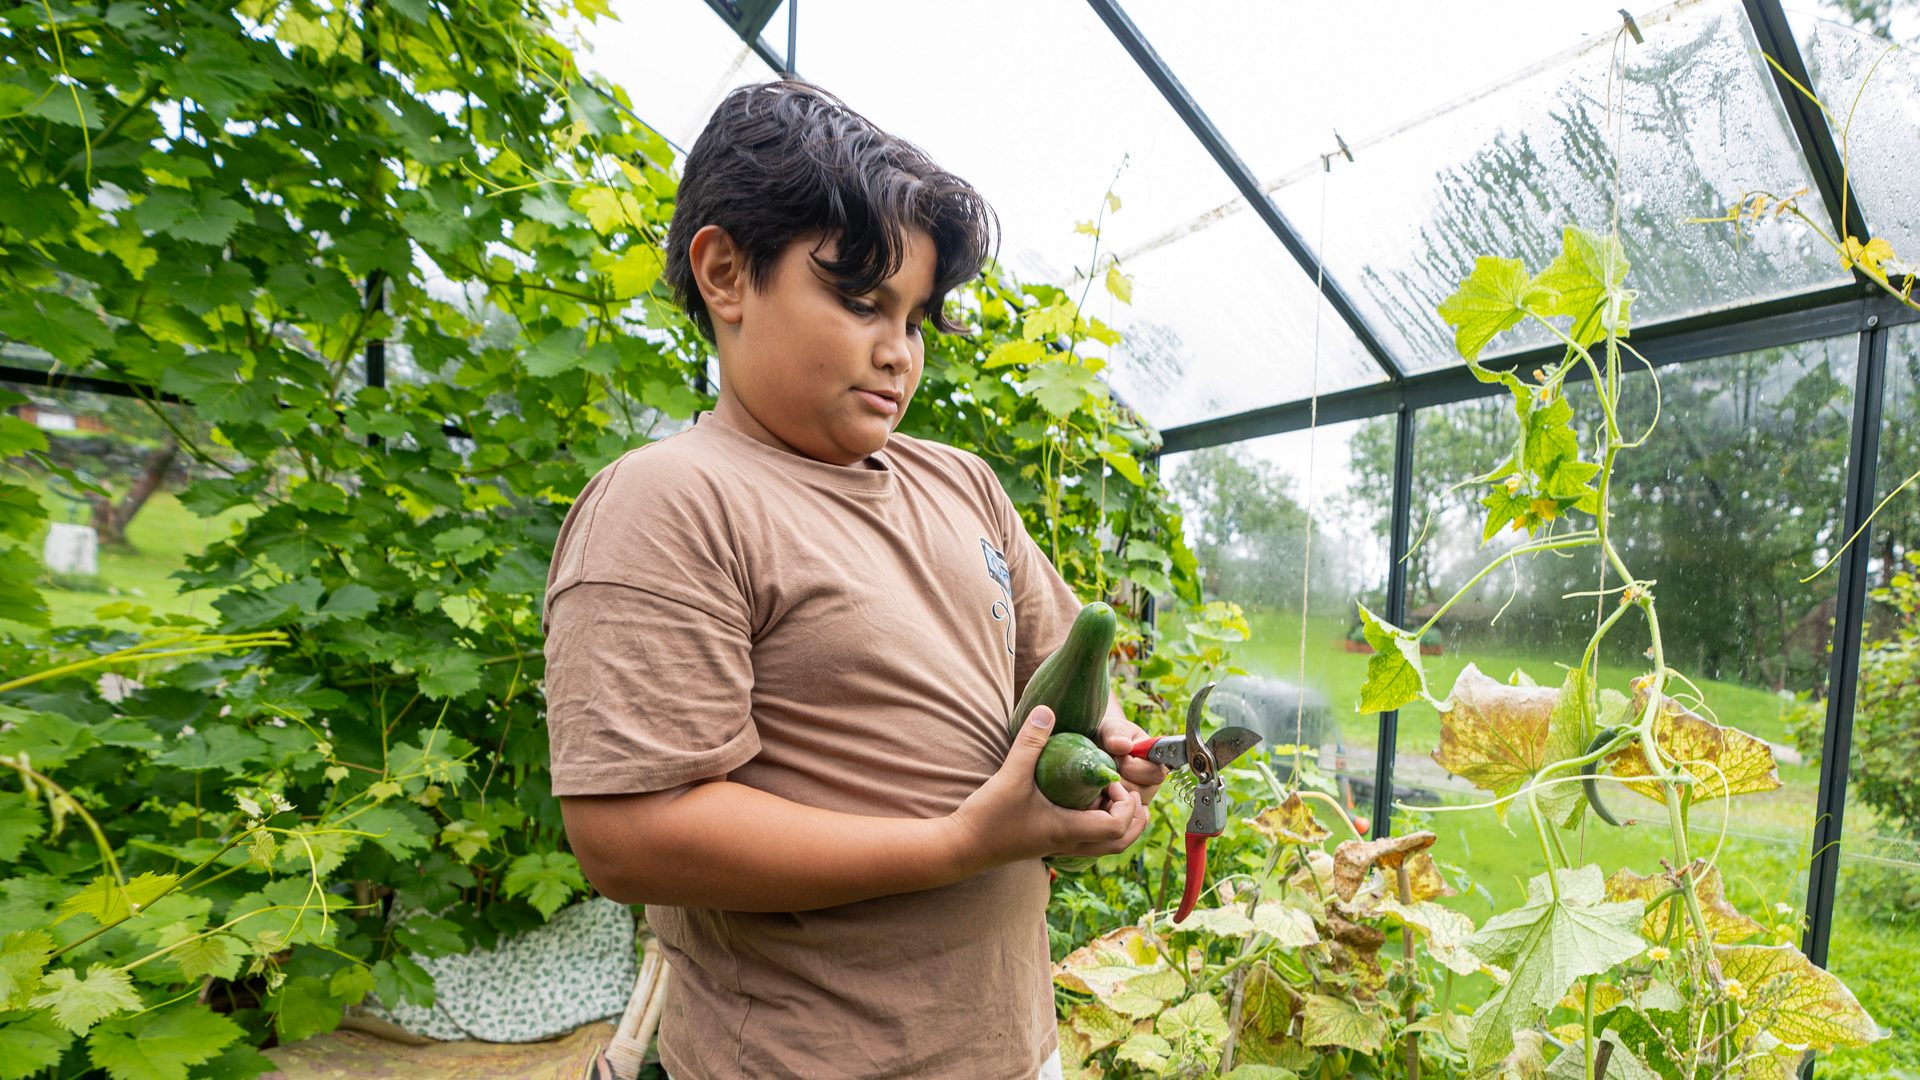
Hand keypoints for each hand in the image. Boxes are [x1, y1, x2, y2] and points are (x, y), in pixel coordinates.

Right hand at [948, 706, 1148, 870]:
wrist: (961, 847)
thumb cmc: (987, 817)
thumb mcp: (1010, 776)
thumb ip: (1030, 742)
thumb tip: (1047, 710)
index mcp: (1067, 830)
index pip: (1116, 827)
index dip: (1125, 804)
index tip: (1111, 779)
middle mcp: (1068, 843)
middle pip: (1119, 843)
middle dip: (1133, 819)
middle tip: (1130, 790)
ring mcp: (1058, 847)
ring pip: (1103, 845)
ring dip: (1118, 822)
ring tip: (1113, 793)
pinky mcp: (1048, 844)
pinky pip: (1086, 840)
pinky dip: (1097, 823)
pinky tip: (1083, 800)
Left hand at [1097, 707, 1166, 806]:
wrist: (1093, 745)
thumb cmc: (1108, 735)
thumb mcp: (1112, 729)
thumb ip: (1117, 734)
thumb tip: (1123, 745)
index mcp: (1155, 764)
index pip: (1153, 774)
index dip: (1131, 766)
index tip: (1118, 756)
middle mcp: (1150, 785)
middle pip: (1138, 793)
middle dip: (1117, 779)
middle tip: (1105, 766)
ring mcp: (1137, 801)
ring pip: (1125, 806)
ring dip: (1108, 791)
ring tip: (1100, 776)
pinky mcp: (1122, 812)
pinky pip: (1115, 817)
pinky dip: (1102, 804)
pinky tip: (1094, 792)